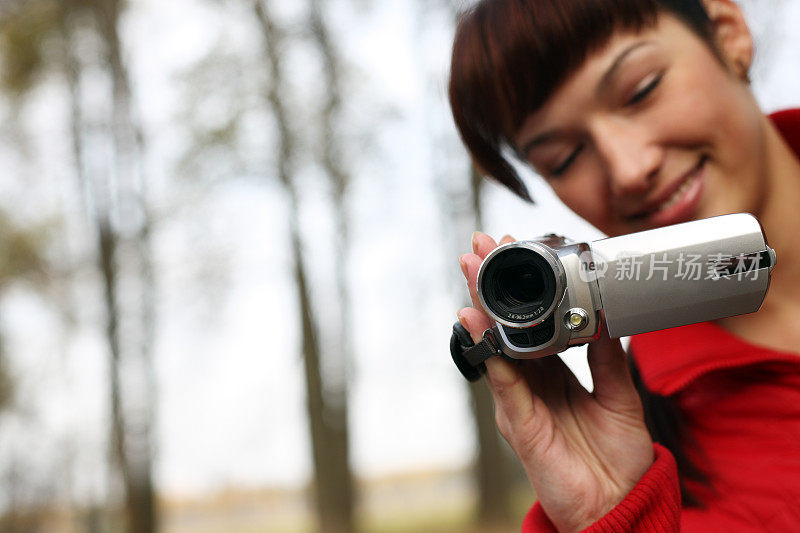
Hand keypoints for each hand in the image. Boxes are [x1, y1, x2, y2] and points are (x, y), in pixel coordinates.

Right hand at [458, 232, 653, 531]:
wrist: (620, 504)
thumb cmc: (618, 459)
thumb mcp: (621, 397)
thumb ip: (610, 360)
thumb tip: (608, 319)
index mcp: (555, 375)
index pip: (530, 325)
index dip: (521, 292)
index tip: (514, 255)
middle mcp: (532, 385)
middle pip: (504, 328)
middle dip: (490, 287)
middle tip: (478, 247)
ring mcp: (521, 403)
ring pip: (495, 347)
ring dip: (481, 307)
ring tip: (470, 271)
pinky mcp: (520, 424)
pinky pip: (503, 383)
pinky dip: (489, 352)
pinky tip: (477, 324)